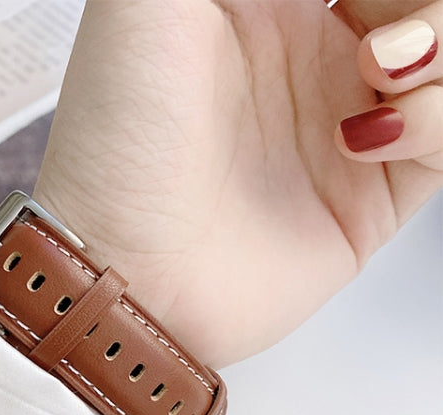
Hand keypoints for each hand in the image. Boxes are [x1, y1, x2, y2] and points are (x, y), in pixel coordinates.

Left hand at [34, 0, 442, 367]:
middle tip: (374, 27)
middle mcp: (311, 55)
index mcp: (260, 1)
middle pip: (413, 2)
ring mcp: (347, 121)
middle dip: (416, 3)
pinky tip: (372, 133)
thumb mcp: (145, 4)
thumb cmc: (116, 147)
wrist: (129, 275)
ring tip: (380, 70)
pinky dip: (439, 118)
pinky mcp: (374, 192)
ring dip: (441, 41)